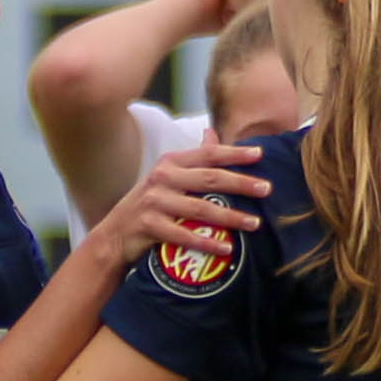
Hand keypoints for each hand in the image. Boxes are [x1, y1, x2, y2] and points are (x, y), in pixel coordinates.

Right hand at [87, 134, 268, 277]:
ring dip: (230, 217)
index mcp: (171, 163)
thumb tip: (213, 132)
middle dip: (240, 183)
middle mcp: (162, 178)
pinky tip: (226, 248)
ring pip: (200, 208)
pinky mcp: (148, 226)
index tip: (260, 154)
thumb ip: (193, 158)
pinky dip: (205, 242)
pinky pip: (182, 234)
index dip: (234, 153)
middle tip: (266, 189)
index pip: (208, 154)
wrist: (113, 237)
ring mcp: (154, 202)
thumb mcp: (167, 176)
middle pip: (209, 179)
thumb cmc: (149, 205)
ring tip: (254, 223)